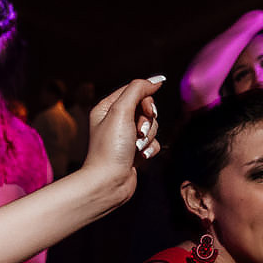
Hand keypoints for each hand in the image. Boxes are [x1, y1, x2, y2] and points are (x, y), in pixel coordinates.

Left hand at [81, 76, 163, 201]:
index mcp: (106, 108)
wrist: (108, 182)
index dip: (145, 99)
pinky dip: (150, 149)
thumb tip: (156, 80)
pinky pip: (152, 142)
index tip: (147, 110)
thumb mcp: (121, 111)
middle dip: (148, 120)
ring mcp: (124, 137)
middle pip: (146, 107)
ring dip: (149, 136)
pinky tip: (140, 157)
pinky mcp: (134, 152)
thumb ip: (138, 89)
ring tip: (136, 148)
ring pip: (151, 126)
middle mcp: (114, 121)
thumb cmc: (110, 148)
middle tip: (138, 132)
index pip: (134, 90)